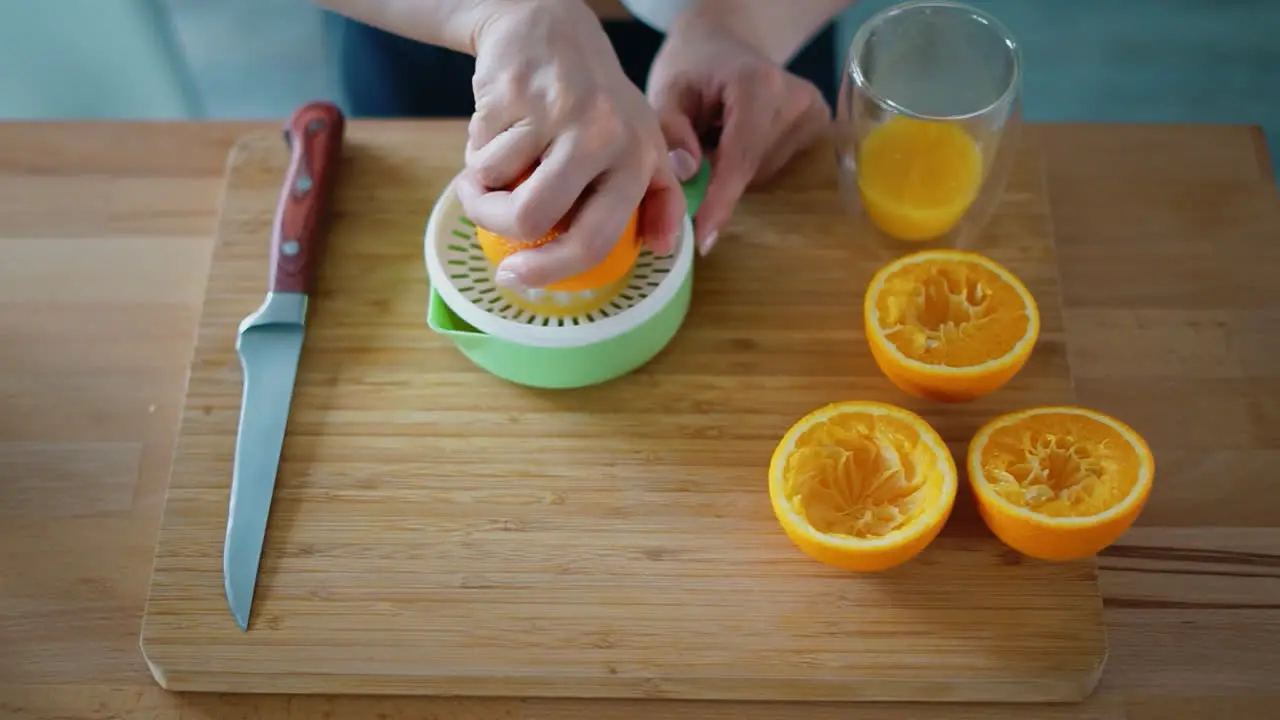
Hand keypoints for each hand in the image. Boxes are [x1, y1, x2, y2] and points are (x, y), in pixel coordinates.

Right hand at [456, 0, 685, 289]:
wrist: (550, 26)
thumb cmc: (597, 97)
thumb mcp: (642, 137)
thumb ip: (657, 194)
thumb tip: (661, 248)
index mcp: (637, 159)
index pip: (594, 239)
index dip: (550, 271)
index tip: (516, 277)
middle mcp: (602, 137)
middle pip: (532, 219)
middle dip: (495, 226)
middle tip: (484, 217)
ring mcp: (556, 114)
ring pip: (494, 182)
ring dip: (480, 181)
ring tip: (493, 160)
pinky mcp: (515, 94)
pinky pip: (478, 149)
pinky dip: (476, 148)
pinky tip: (497, 126)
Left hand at [648, 10, 832, 254]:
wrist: (725, 43)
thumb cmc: (692, 66)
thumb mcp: (667, 90)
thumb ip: (670, 129)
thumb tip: (687, 173)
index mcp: (758, 85)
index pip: (740, 158)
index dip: (721, 201)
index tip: (703, 239)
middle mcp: (797, 100)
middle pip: (751, 169)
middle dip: (716, 178)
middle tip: (692, 153)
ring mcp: (814, 115)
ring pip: (762, 172)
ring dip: (732, 168)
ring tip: (715, 135)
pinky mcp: (820, 127)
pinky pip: (775, 167)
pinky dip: (749, 162)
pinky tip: (736, 136)